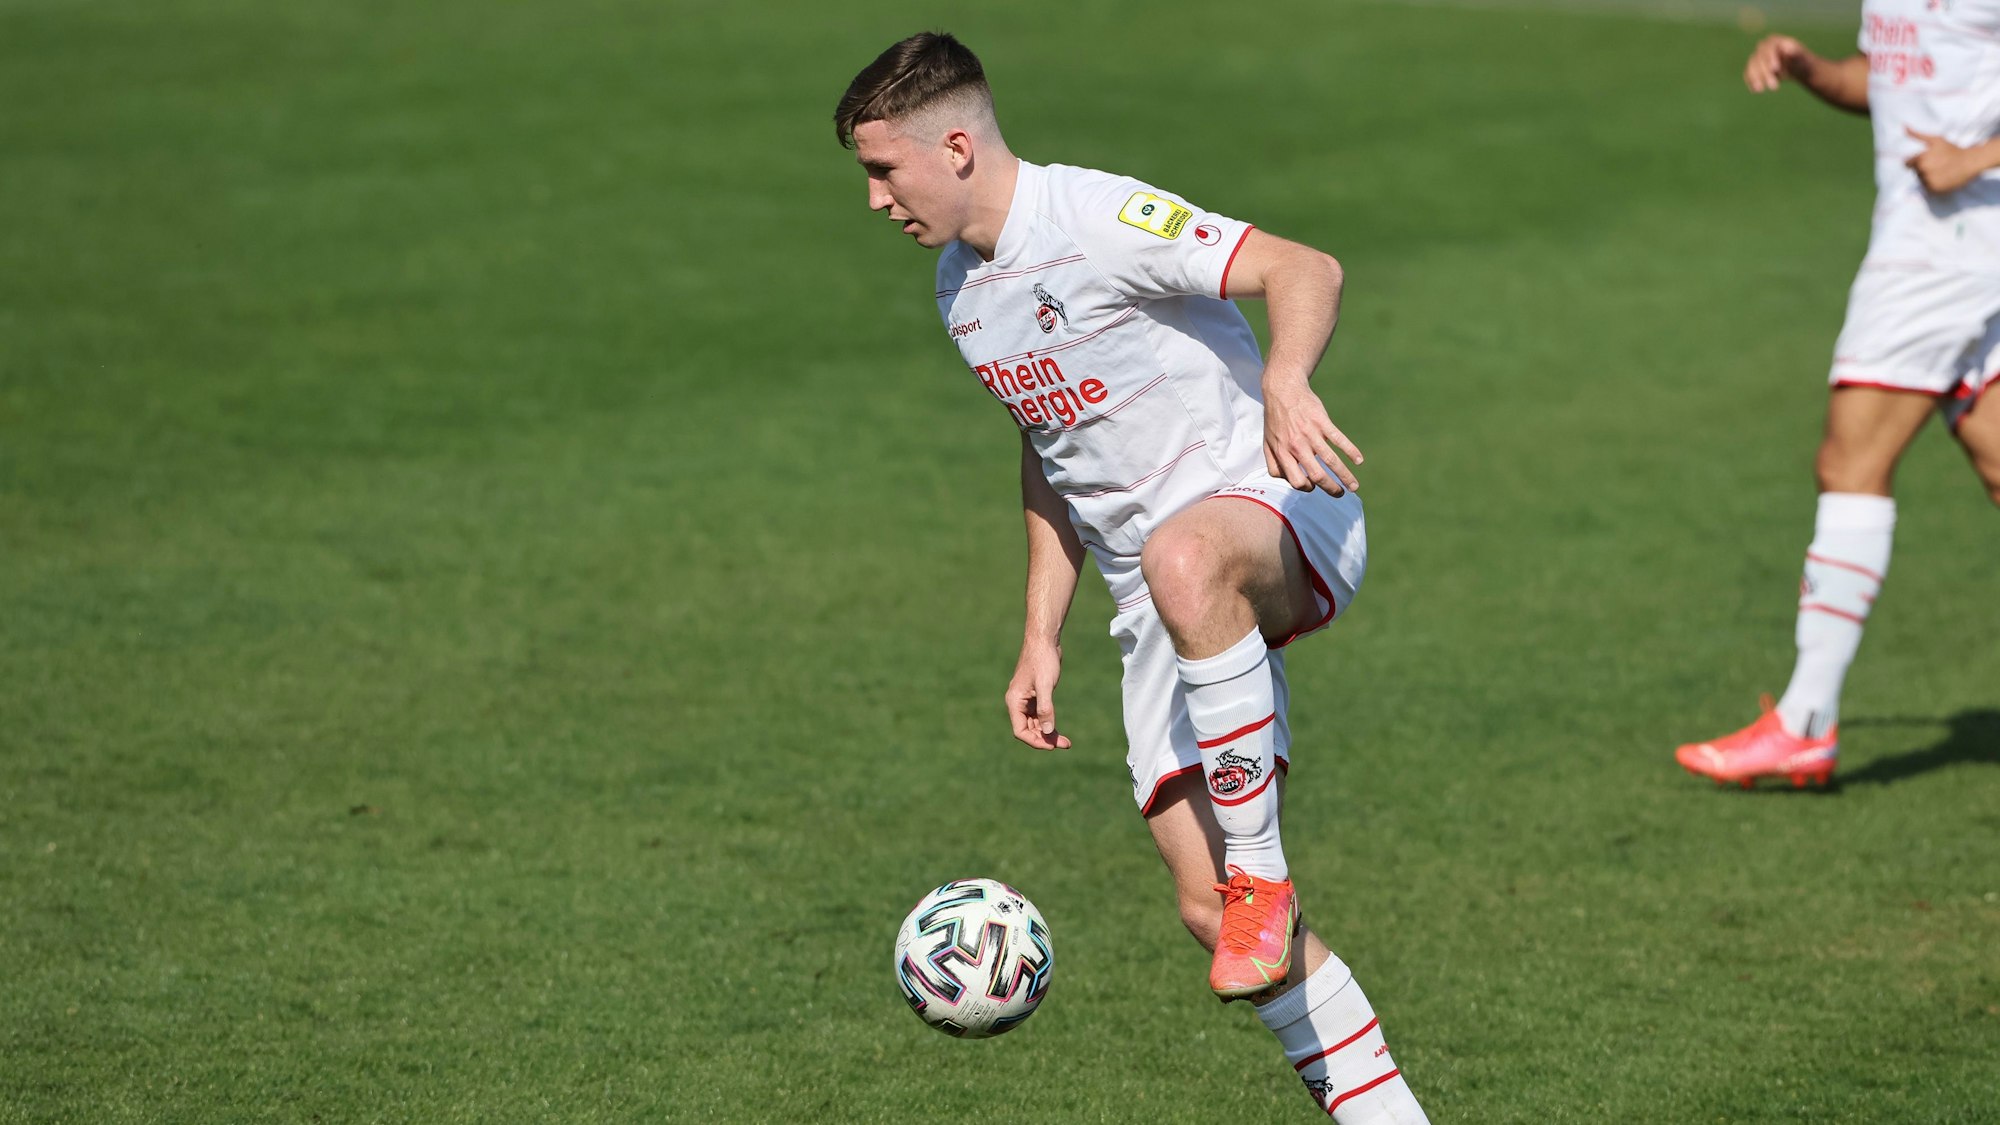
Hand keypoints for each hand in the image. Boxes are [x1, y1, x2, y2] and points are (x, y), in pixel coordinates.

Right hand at [1005, 640, 1069, 749]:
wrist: (1045, 640)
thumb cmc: (1043, 660)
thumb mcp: (1045, 685)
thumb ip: (1046, 709)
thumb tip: (1047, 732)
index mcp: (1014, 701)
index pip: (1020, 731)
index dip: (1035, 741)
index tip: (1052, 746)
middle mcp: (1018, 703)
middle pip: (1029, 730)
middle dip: (1045, 739)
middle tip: (1065, 744)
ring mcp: (1026, 700)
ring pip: (1035, 724)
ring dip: (1048, 733)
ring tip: (1066, 742)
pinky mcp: (1036, 696)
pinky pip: (1040, 716)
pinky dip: (1049, 723)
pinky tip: (1058, 730)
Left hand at [1263, 374, 1361, 495]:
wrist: (1283, 390)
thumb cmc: (1275, 419)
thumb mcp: (1267, 443)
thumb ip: (1274, 464)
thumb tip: (1286, 481)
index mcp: (1283, 453)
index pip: (1297, 481)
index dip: (1307, 487)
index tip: (1314, 486)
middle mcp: (1297, 446)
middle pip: (1317, 475)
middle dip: (1331, 489)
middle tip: (1340, 494)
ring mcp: (1311, 434)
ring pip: (1331, 460)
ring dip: (1345, 476)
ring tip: (1354, 487)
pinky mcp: (1322, 422)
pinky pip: (1339, 439)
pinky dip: (1351, 450)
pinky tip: (1359, 460)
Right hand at [1744, 35, 1810, 92]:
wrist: (1797, 67)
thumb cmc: (1801, 60)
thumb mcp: (1801, 56)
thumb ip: (1795, 52)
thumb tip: (1788, 50)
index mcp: (1774, 41)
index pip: (1768, 48)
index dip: (1770, 57)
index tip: (1775, 68)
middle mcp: (1763, 48)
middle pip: (1759, 58)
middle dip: (1765, 72)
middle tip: (1774, 87)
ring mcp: (1757, 58)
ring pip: (1752, 67)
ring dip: (1756, 79)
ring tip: (1761, 90)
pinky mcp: (1753, 68)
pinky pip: (1748, 74)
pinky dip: (1750, 82)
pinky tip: (1754, 90)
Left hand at [1905, 128, 1984, 193]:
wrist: (1970, 162)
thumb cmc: (1952, 149)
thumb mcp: (1935, 140)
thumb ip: (1917, 135)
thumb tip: (1904, 126)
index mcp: (1921, 160)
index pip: (1907, 164)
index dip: (1914, 162)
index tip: (1926, 159)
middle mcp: (1923, 172)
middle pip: (1915, 172)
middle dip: (1923, 168)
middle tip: (1938, 164)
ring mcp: (1929, 182)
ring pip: (1921, 181)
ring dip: (1928, 177)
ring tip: (1942, 170)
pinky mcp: (1935, 190)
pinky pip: (1928, 189)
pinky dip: (1933, 185)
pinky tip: (1943, 177)